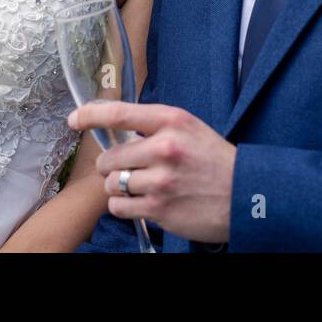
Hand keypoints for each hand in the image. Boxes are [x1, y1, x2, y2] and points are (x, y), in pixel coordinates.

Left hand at [67, 102, 235, 243]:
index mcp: (171, 121)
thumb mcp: (189, 129)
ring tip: (137, 186)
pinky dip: (123, 205)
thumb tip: (116, 130)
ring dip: (117, 187)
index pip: (120, 113)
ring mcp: (161, 180)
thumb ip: (155, 127)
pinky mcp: (160, 208)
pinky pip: (119, 206)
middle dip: (110, 165)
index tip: (74, 119)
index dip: (91, 115)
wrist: (246, 196)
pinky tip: (140, 201)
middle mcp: (164, 148)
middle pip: (111, 156)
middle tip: (123, 168)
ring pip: (112, 183)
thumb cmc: (214, 160)